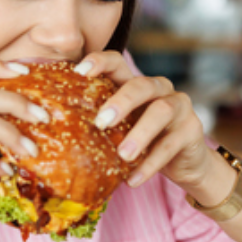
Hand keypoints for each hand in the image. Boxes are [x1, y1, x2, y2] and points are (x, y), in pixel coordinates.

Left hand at [74, 51, 214, 190]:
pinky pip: (170, 146)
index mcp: (135, 83)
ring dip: (139, 134)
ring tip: (122, 155)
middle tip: (101, 122)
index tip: (79, 71)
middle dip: (120, 101)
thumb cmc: (141, 140)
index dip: (99, 62)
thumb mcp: (119, 128)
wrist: (184, 163)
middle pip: (141, 85)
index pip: (118, 62)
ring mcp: (179, 107)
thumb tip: (49, 128)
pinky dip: (150, 164)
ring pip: (161, 111)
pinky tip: (133, 180)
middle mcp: (160, 89)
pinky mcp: (192, 131)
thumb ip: (97, 122)